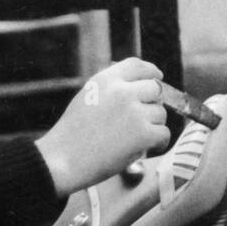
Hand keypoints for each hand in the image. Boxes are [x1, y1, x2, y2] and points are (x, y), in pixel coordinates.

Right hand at [36, 58, 169, 196]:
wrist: (62, 160)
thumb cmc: (72, 134)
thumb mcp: (87, 97)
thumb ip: (110, 88)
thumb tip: (138, 87)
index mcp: (106, 80)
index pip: (136, 65)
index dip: (150, 70)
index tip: (157, 76)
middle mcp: (122, 92)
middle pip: (155, 88)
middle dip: (153, 102)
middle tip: (145, 118)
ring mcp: (134, 112)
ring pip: (160, 113)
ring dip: (153, 125)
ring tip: (136, 137)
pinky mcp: (143, 134)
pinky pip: (164, 133)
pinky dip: (159, 142)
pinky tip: (149, 148)